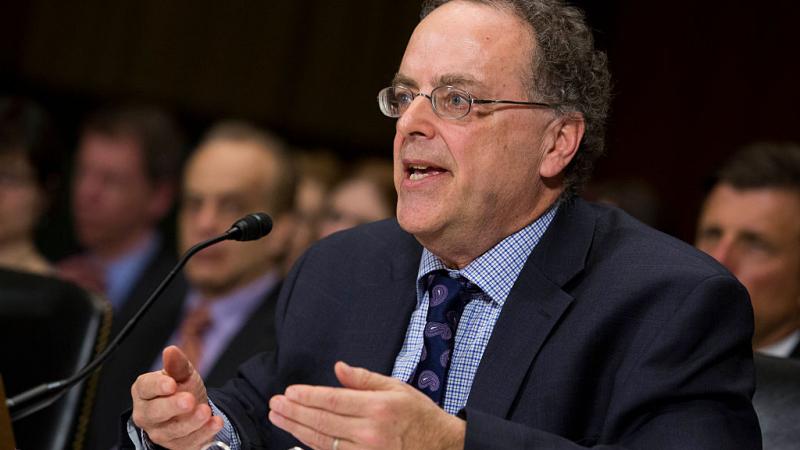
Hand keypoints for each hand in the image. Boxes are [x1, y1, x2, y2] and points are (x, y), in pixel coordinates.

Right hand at [130, 345, 223, 448]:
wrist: (195, 407)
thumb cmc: (183, 388)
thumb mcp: (182, 372)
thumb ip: (177, 363)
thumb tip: (170, 351)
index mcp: (144, 392)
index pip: (145, 388)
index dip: (157, 386)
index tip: (171, 384)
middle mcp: (147, 414)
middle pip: (154, 413)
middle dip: (172, 407)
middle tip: (189, 400)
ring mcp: (160, 433)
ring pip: (172, 431)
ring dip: (191, 423)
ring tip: (205, 411)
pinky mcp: (176, 446)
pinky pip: (188, 443)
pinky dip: (204, 434)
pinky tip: (215, 422)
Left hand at [268, 362, 465, 449]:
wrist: (440, 447)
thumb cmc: (418, 415)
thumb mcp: (397, 388)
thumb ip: (364, 379)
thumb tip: (339, 368)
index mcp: (378, 408)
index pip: (333, 401)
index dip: (307, 396)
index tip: (289, 391)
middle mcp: (369, 432)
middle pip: (322, 422)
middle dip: (294, 412)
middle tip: (275, 404)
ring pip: (322, 442)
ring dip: (296, 429)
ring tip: (279, 418)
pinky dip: (312, 446)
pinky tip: (300, 436)